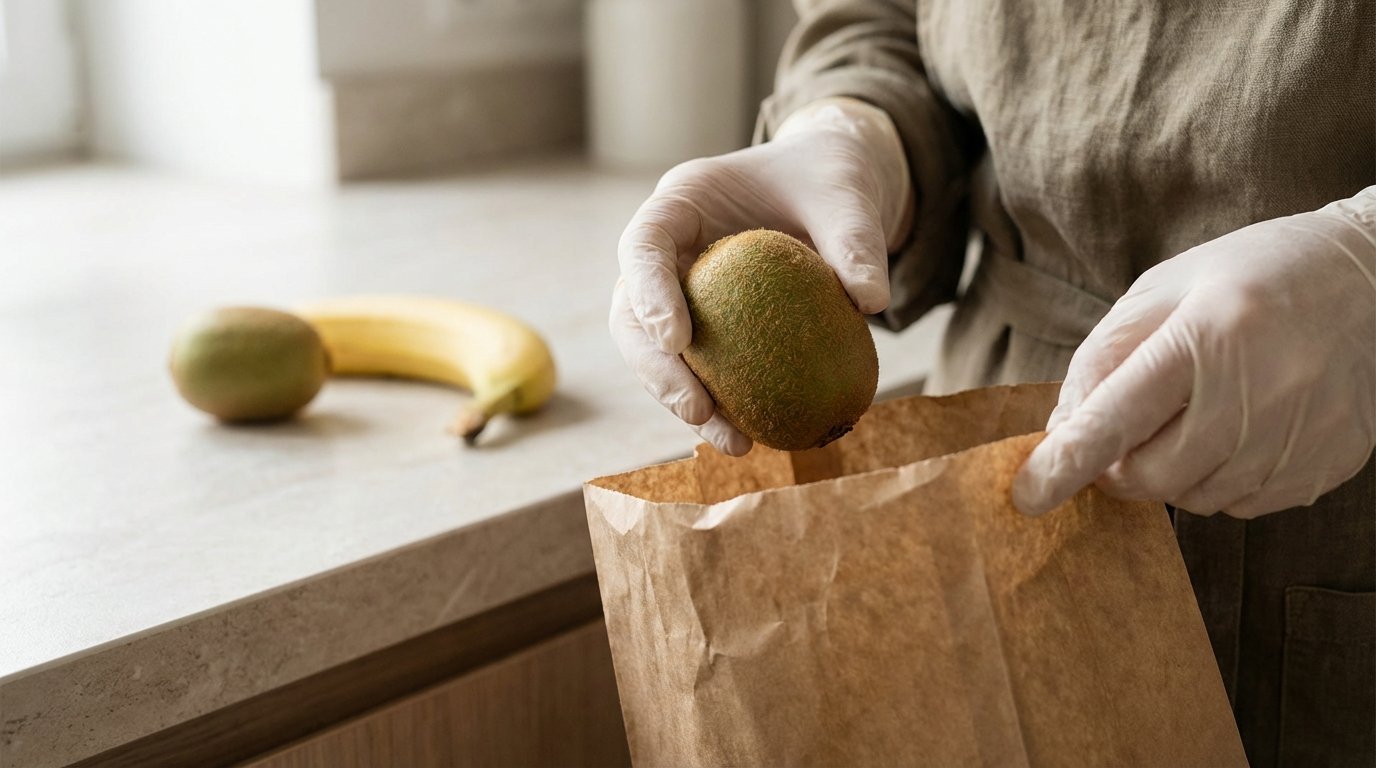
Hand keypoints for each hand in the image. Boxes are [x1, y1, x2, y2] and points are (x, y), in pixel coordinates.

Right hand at [610, 97, 912, 454]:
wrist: (833, 190)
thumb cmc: (830, 178)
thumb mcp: (849, 195)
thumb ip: (855, 239)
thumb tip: (870, 301)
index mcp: (682, 203)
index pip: (643, 245)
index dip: (647, 292)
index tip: (678, 340)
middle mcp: (669, 251)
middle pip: (632, 313)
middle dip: (656, 369)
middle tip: (698, 410)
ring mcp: (682, 292)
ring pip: (659, 356)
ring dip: (686, 404)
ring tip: (736, 444)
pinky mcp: (709, 328)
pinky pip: (705, 371)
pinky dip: (725, 406)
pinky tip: (758, 439)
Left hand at [1014, 190, 1375, 517]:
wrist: (1371, 279)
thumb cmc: (1247, 277)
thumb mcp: (1161, 291)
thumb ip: (1102, 360)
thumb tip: (1061, 434)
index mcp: (1207, 336)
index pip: (1115, 420)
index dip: (1063, 464)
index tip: (1026, 494)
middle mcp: (1257, 392)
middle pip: (1149, 476)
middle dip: (1118, 465)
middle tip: (1129, 427)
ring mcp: (1298, 436)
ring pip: (1194, 498)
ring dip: (1172, 471)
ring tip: (1199, 410)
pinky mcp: (1327, 465)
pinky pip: (1242, 505)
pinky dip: (1219, 478)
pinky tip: (1241, 427)